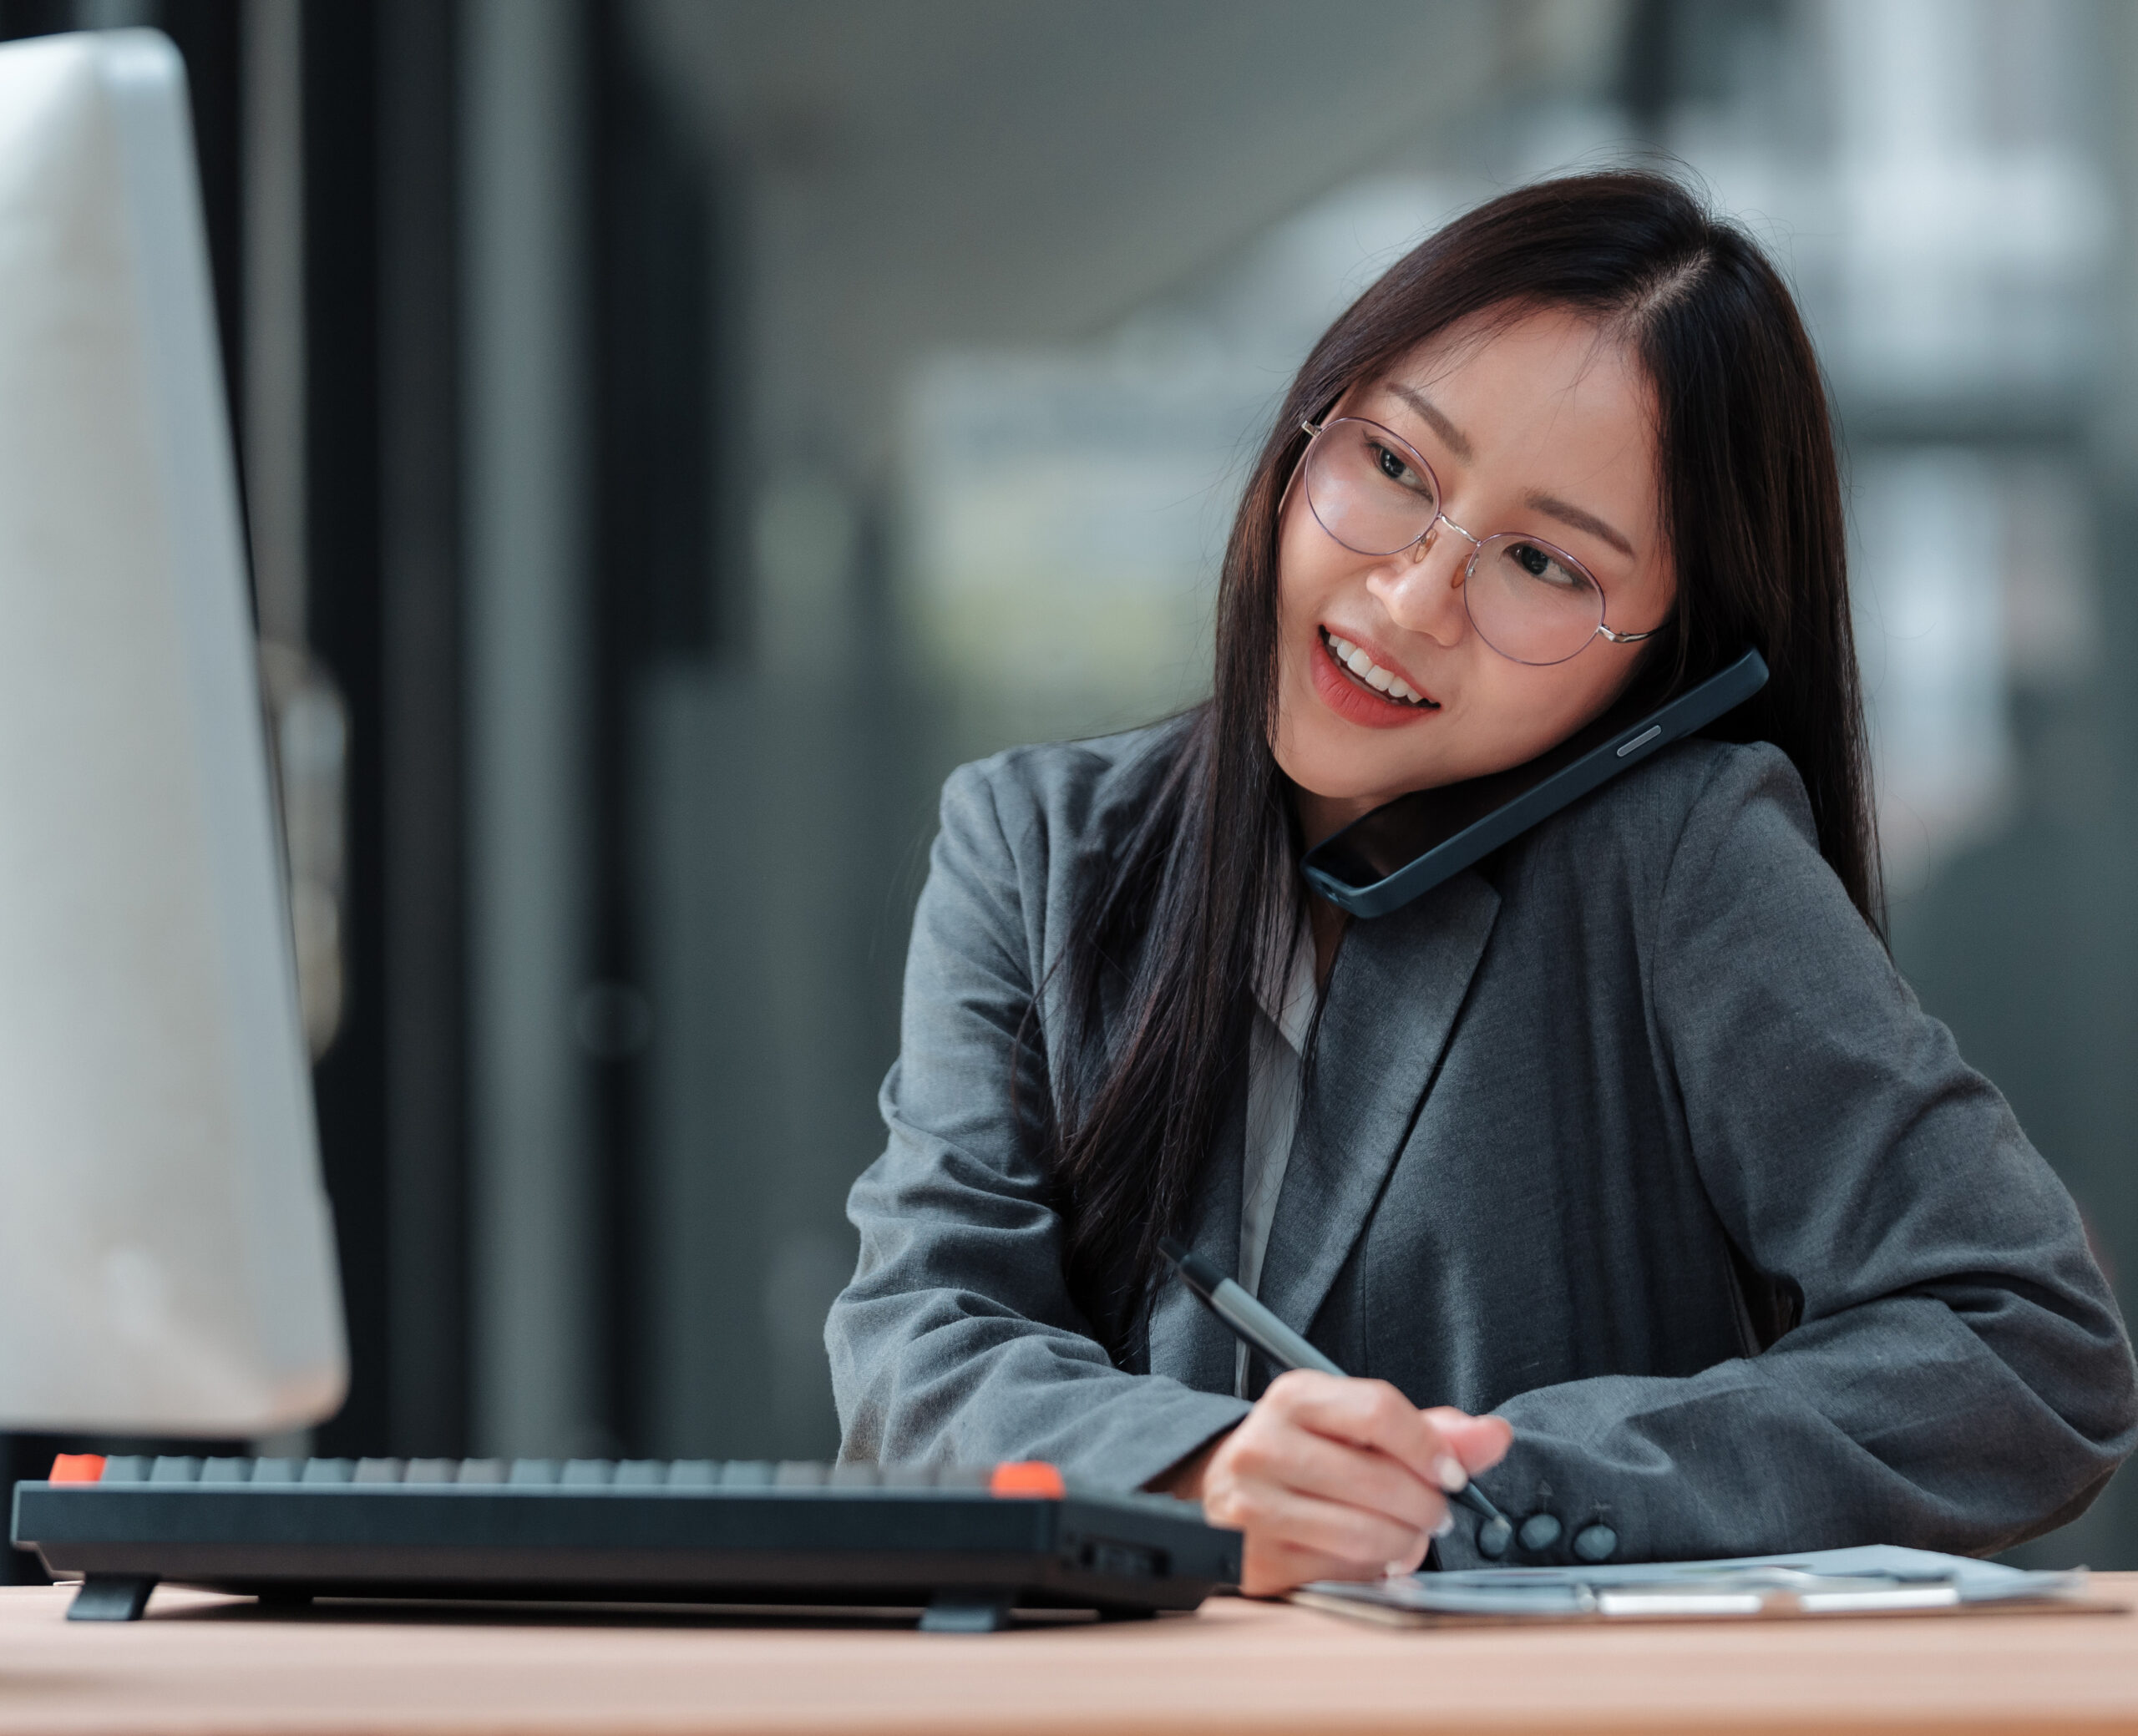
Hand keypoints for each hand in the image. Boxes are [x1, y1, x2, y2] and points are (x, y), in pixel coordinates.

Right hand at [1158, 1371, 1512, 1595]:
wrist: (1222, 1489)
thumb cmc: (1305, 1453)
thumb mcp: (1354, 1424)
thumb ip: (1428, 1430)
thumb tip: (1494, 1435)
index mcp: (1294, 1397)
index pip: (1379, 1411)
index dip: (1430, 1448)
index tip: (1452, 1474)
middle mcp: (1265, 1446)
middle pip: (1378, 1480)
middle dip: (1426, 1506)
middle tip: (1434, 1514)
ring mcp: (1253, 1507)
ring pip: (1364, 1535)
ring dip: (1405, 1545)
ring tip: (1407, 1537)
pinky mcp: (1254, 1561)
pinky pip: (1340, 1574)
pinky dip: (1372, 1572)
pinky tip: (1370, 1557)